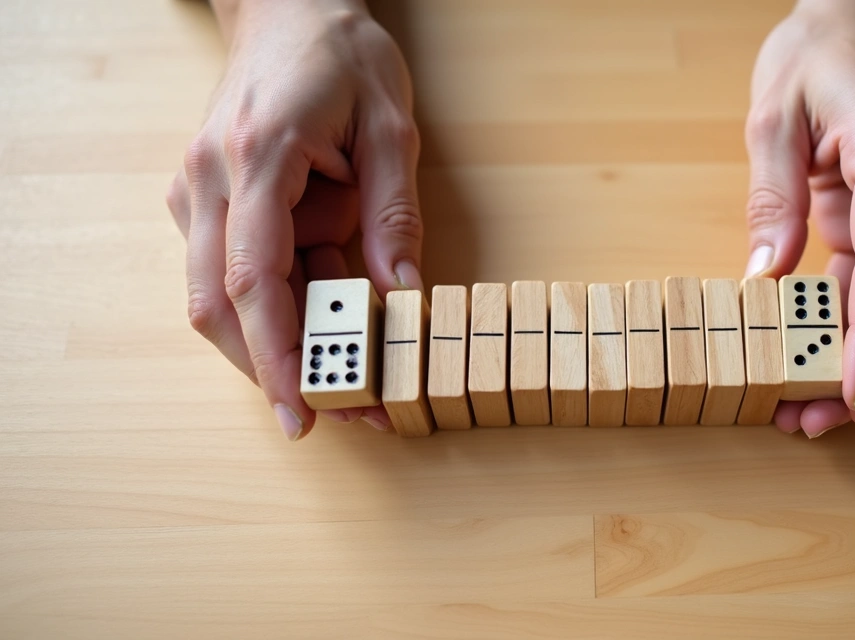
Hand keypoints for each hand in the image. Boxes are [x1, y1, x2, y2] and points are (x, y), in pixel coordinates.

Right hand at [166, 0, 422, 439]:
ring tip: (348, 371)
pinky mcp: (208, 201)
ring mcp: (200, 191)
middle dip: (276, 369)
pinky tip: (328, 310)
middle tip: (335, 414)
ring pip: (219, 299)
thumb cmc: (340, 58)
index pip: (255, 279)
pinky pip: (233, 274)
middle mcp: (210, 180)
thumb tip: (402, 299)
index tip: (304, 411)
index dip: (278, 356)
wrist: (287, 11)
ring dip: (278, 343)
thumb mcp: (391, 129)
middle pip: (221, 306)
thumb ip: (393, 215)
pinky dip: (278, 307)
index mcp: (257, 157)